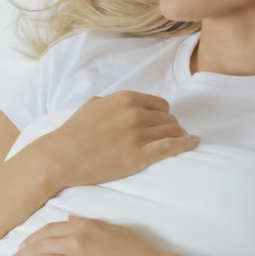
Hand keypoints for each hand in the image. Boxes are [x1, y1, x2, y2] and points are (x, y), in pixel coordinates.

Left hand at [3, 215, 176, 255]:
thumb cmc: (139, 252)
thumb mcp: (114, 229)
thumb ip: (89, 224)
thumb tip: (70, 219)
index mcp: (85, 226)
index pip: (48, 231)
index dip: (31, 240)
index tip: (22, 247)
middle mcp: (77, 242)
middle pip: (38, 247)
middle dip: (20, 255)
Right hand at [34, 91, 197, 190]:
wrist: (61, 156)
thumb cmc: (73, 132)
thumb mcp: (94, 105)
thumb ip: (113, 102)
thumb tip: (123, 104)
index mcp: (126, 99)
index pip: (160, 105)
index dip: (164, 115)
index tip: (163, 124)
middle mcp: (135, 114)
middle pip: (168, 119)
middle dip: (171, 127)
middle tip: (172, 136)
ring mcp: (138, 135)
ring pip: (172, 132)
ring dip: (179, 136)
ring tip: (183, 141)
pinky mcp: (139, 156)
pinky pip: (171, 147)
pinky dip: (185, 144)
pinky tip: (193, 143)